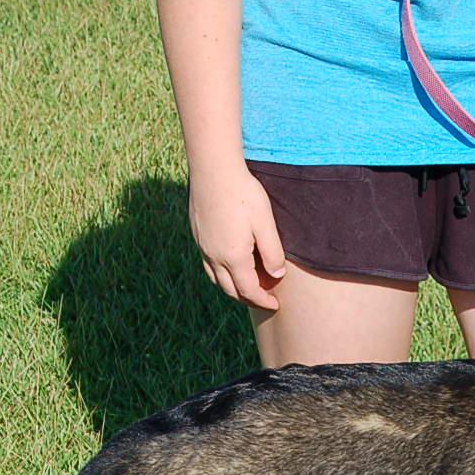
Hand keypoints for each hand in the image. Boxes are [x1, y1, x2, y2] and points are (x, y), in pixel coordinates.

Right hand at [188, 165, 286, 309]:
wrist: (213, 169)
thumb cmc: (243, 194)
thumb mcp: (266, 223)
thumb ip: (272, 252)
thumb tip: (277, 275)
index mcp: (232, 257)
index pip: (249, 290)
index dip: (263, 301)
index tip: (276, 304)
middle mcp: (213, 256)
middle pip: (230, 290)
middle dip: (248, 299)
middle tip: (264, 299)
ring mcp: (202, 246)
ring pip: (216, 279)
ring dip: (232, 288)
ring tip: (248, 286)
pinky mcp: (197, 235)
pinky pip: (208, 265)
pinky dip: (220, 274)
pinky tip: (230, 265)